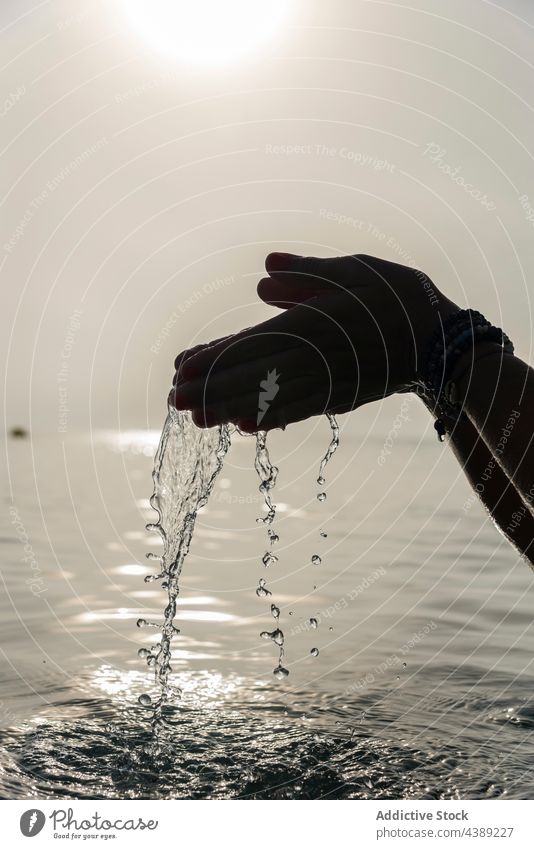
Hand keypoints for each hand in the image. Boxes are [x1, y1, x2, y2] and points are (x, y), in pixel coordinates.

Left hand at [169, 252, 458, 430]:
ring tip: (197, 418)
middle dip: (212, 389)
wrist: (442, 342)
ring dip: (231, 409)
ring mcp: (328, 384)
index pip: (252, 344)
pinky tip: (245, 427)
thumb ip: (307, 274)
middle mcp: (317, 359)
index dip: (214, 359)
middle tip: (174, 401)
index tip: (180, 369)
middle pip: (254, 377)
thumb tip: (261, 276)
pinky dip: (270, 420)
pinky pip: (299, 411)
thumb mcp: (355, 270)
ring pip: (271, 400)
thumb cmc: (397, 298)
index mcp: (315, 324)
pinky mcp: (339, 398)